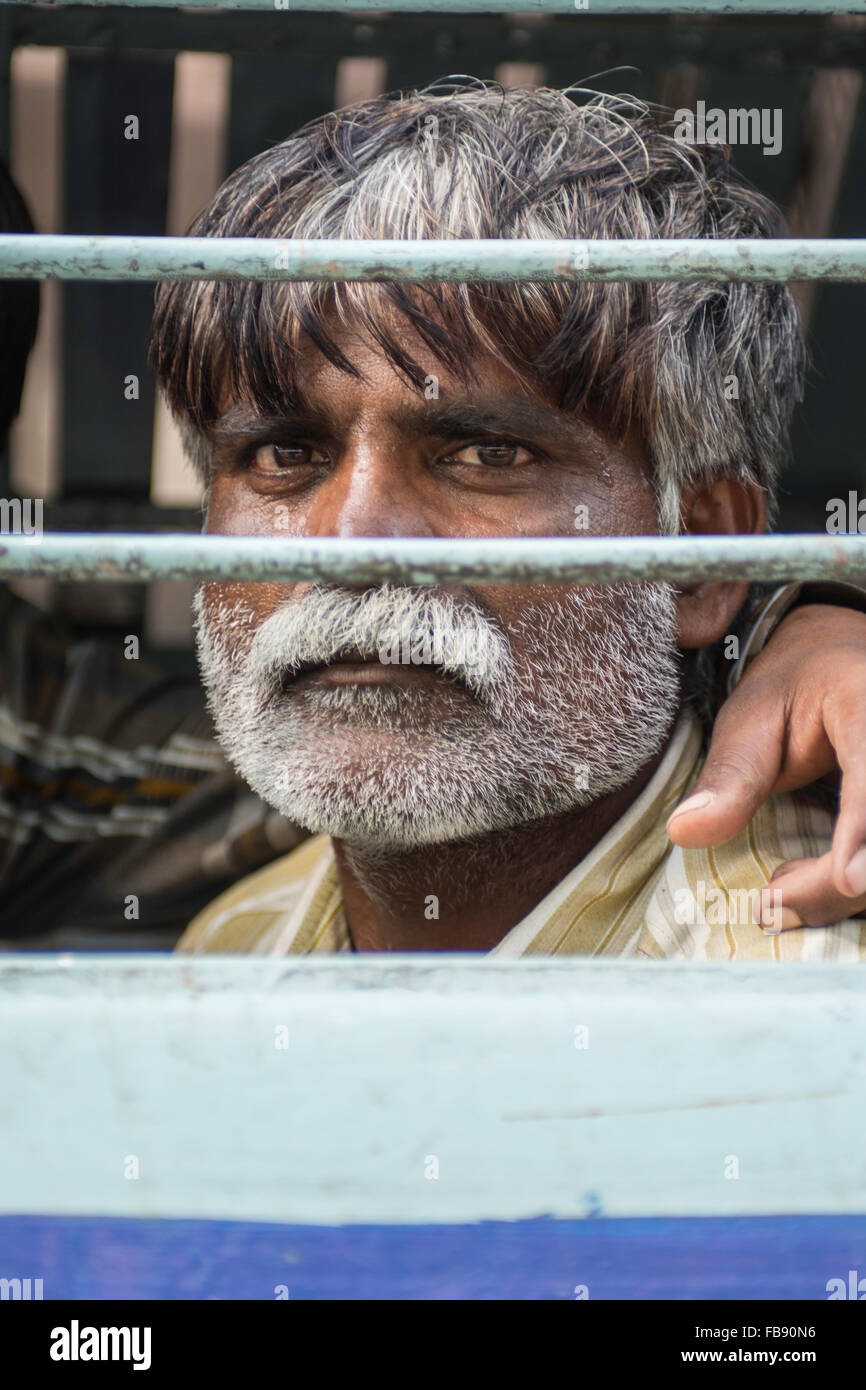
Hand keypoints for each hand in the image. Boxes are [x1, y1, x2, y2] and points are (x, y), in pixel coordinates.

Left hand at [666, 603, 865, 931]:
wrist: (834, 663)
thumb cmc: (791, 690)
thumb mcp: (749, 719)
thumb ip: (729, 776)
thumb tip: (683, 832)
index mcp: (864, 701)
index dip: (862, 829)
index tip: (847, 879)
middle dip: (835, 883)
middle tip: (771, 904)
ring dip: (837, 891)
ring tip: (780, 888)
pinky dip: (844, 885)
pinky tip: (806, 879)